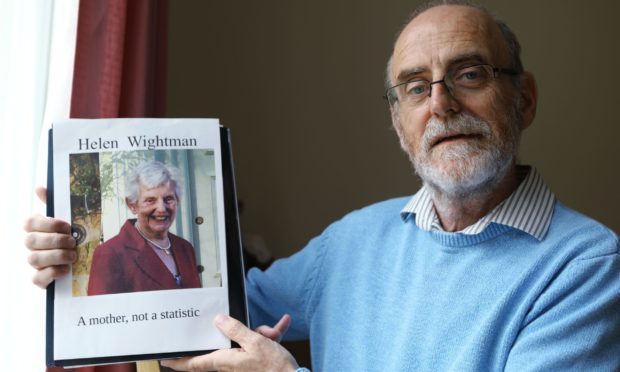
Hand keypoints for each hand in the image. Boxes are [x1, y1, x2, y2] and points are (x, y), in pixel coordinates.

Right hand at [23, 186, 75, 287]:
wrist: (84, 259)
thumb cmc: (72, 235)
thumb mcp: (67, 219)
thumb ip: (54, 203)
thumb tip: (39, 187)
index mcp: (36, 228)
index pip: (29, 222)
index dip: (48, 224)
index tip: (67, 226)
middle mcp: (31, 245)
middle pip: (30, 241)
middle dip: (55, 241)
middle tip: (73, 242)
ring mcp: (34, 263)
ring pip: (33, 259)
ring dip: (56, 256)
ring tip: (72, 255)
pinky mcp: (40, 279)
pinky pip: (37, 278)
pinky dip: (53, 273)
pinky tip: (66, 269)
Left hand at [161, 314, 299, 371]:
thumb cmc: (274, 367)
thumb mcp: (256, 342)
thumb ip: (235, 330)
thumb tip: (218, 321)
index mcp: (224, 361)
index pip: (194, 363)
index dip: (178, 361)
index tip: (164, 359)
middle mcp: (230, 365)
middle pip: (223, 346)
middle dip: (236, 332)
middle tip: (256, 331)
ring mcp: (242, 364)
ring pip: (244, 342)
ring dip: (259, 334)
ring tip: (274, 333)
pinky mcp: (254, 363)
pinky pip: (258, 345)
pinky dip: (270, 335)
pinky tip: (283, 324)